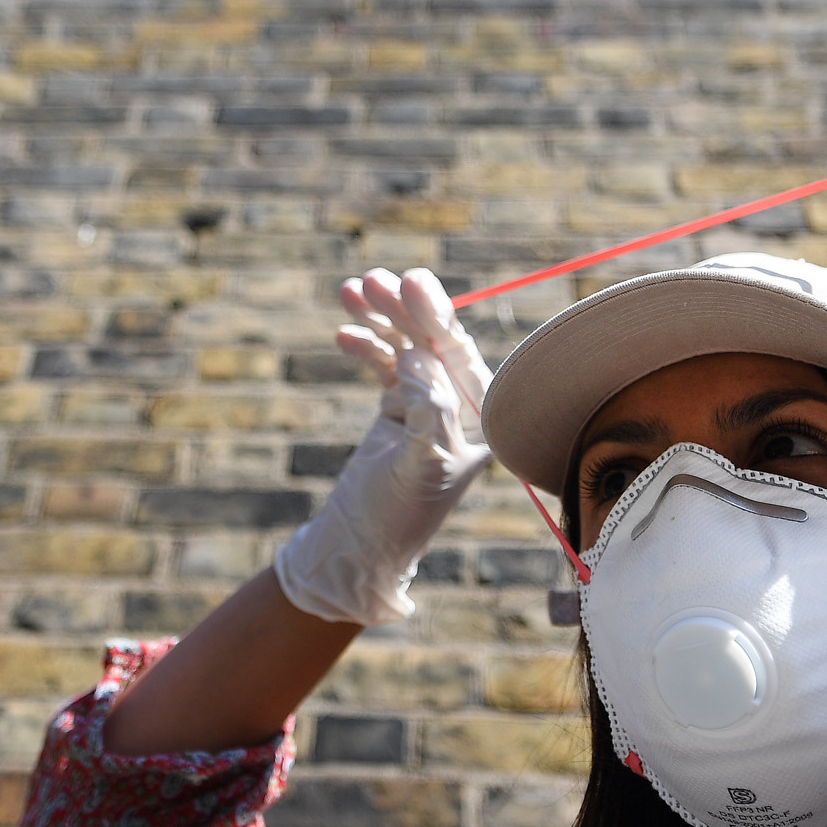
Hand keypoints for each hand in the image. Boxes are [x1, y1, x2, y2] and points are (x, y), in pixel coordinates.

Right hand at [272, 268, 492, 625]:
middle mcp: (460, 406)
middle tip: (373, 280)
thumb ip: (427, 411)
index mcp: (481, 419)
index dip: (436, 316)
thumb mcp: (419, 465)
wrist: (359, 546)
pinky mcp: (397, 408)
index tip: (411, 284)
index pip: (460, 355)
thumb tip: (418, 358)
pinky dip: (365, 346)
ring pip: (406, 346)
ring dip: (380, 318)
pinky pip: (384, 364)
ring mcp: (427, 404)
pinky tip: (344, 335)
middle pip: (433, 341)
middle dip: (404, 309)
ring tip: (351, 291)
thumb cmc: (397, 514)